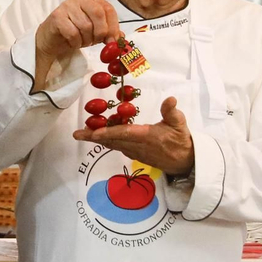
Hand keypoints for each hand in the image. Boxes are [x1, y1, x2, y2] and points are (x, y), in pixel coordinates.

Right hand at [35, 0, 120, 84]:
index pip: (109, 9)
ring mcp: (67, 5)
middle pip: (98, 15)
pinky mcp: (57, 17)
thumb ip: (110, 32)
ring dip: (86, 39)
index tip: (112, 41)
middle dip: (100, 33)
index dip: (113, 27)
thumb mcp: (96, 30)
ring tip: (82, 40)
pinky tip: (73, 42)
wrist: (52, 37)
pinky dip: (76, 42)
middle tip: (96, 42)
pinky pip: (73, 33)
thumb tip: (122, 38)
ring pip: (86, 26)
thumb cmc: (76, 30)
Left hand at [73, 95, 195, 174]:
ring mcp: (135, 151)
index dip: (108, 134)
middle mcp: (137, 146)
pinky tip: (99, 135)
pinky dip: (107, 140)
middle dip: (93, 137)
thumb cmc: (181, 141)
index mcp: (147, 137)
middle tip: (77, 134)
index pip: (124, 134)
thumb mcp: (180, 124)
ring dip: (97, 139)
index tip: (93, 134)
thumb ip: (172, 112)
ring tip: (82, 133)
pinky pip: (117, 146)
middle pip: (112, 141)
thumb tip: (170, 99)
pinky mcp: (135, 154)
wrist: (185, 162)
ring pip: (113, 145)